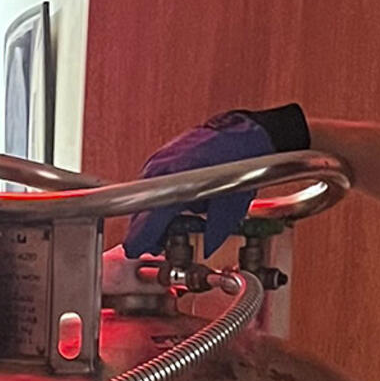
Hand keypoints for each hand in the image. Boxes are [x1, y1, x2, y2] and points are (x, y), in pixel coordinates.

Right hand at [122, 104, 308, 257]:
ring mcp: (160, 159)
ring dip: (158, 212)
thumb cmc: (239, 158)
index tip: (136, 248)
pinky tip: (181, 203)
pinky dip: (163, 196)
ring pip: (148, 195)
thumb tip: (209, 247)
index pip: (149, 216)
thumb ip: (217, 228)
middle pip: (143, 207)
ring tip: (176, 223)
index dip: (141, 236)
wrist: (243, 132)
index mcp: (177, 180)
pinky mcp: (164, 156)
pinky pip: (155, 182)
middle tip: (155, 244)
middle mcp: (162, 167)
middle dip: (148, 229)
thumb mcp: (234, 203)